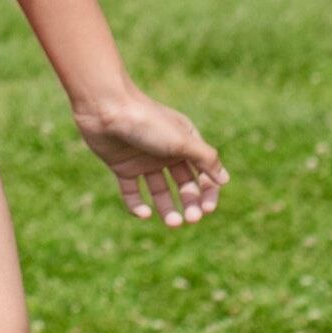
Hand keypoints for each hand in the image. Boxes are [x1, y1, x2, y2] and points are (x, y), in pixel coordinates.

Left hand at [71, 88, 227, 226]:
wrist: (106, 109)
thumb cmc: (147, 122)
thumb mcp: (182, 141)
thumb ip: (206, 160)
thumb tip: (224, 180)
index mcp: (185, 142)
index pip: (203, 173)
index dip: (208, 192)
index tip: (206, 209)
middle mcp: (166, 153)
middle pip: (184, 185)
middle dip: (190, 203)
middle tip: (191, 219)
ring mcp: (144, 161)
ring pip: (160, 191)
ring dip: (167, 208)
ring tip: (173, 223)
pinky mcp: (123, 168)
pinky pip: (132, 192)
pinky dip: (137, 205)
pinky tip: (144, 214)